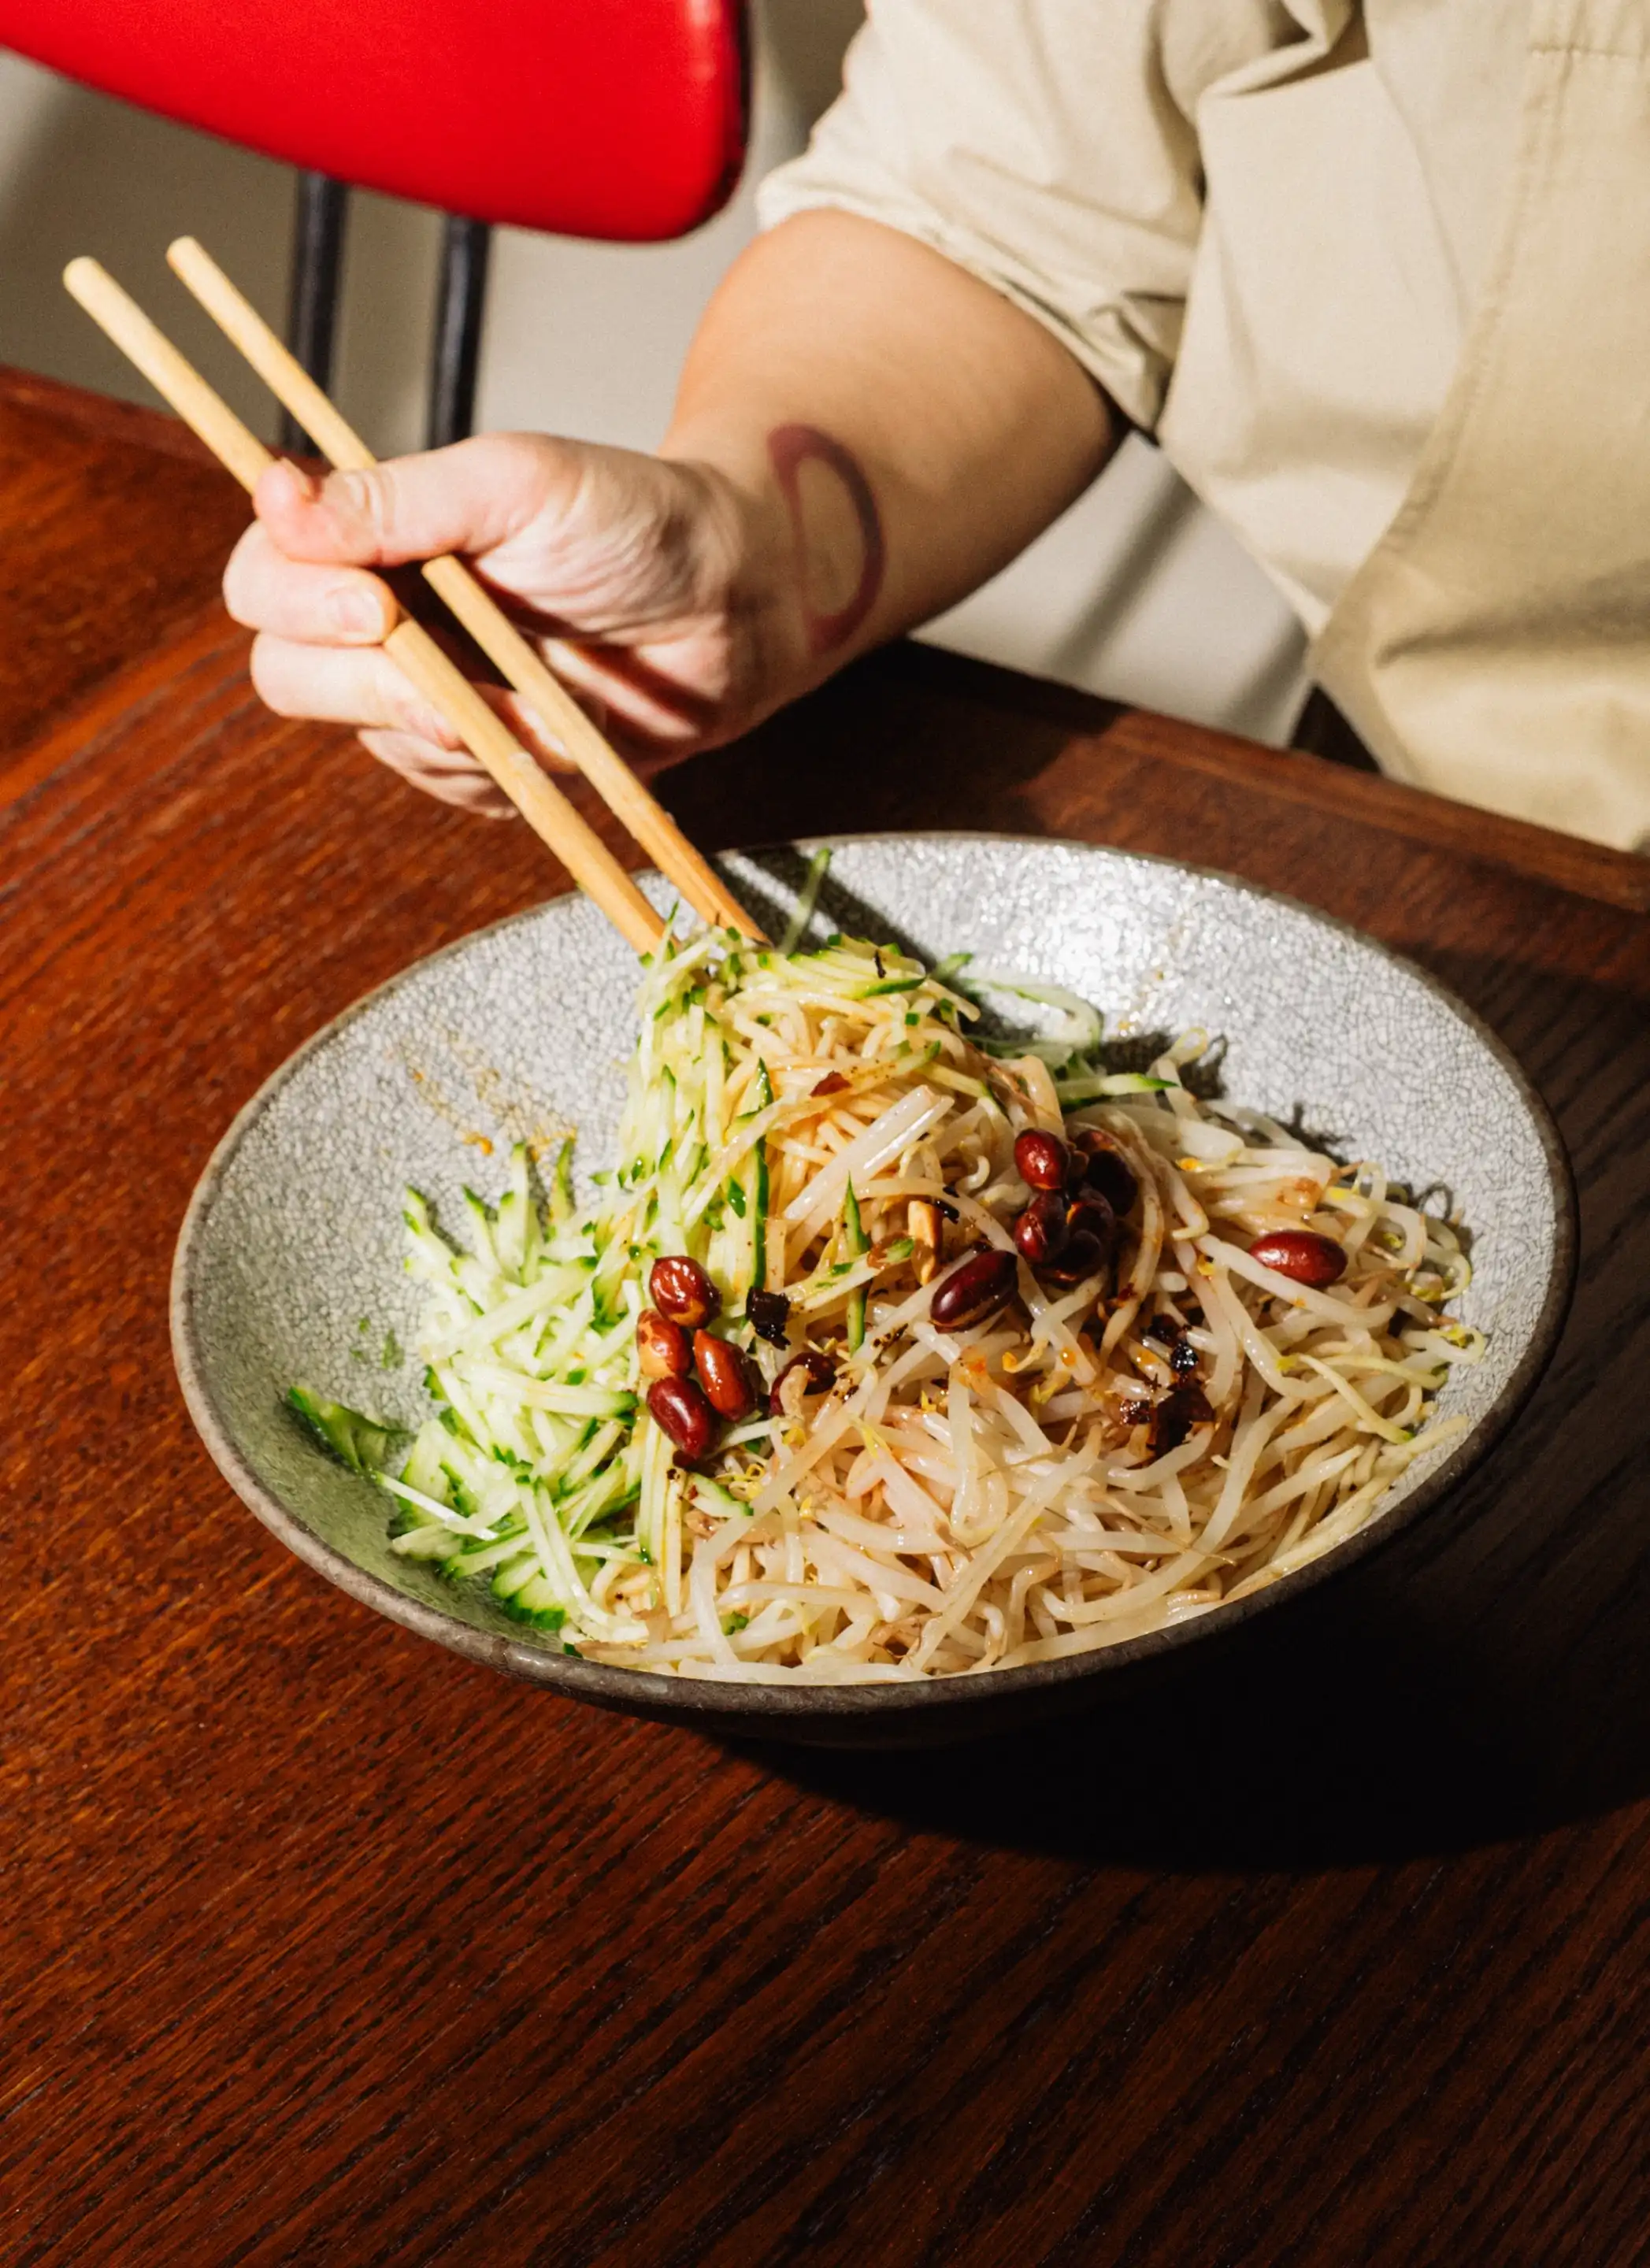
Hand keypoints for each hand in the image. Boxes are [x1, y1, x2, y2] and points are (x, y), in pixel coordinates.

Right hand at [223, 434, 790, 814]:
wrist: (735, 607)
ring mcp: (427, 698)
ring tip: (547, 701)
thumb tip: (275, 495)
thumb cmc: (634, 523)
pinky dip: (508, 765)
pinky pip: (449, 788)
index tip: (372, 605)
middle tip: (451, 684)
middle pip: (288, 674)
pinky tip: (566, 731)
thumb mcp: (516, 484)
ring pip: (373, 742)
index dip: (296, 601)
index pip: (264, 580)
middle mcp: (381, 619)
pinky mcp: (479, 763)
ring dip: (461, 730)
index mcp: (371, 538)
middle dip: (368, 687)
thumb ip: (398, 498)